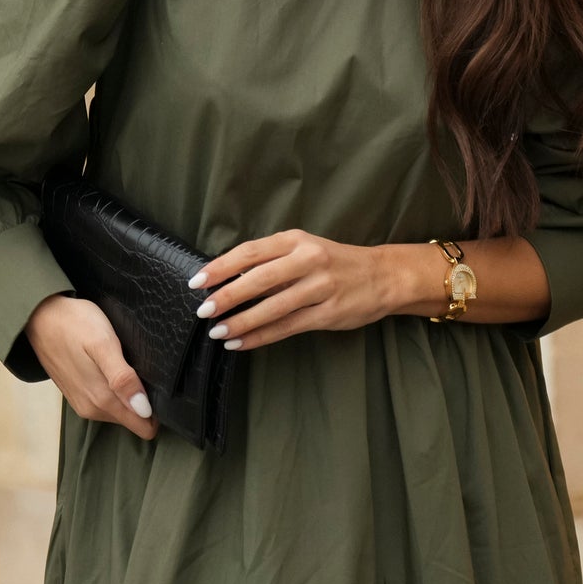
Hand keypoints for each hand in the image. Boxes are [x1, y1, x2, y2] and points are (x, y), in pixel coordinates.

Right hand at [24, 293, 159, 439]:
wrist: (39, 316)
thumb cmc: (74, 324)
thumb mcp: (103, 345)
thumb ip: (122, 379)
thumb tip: (144, 410)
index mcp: (102, 400)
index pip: (143, 426)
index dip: (157, 411)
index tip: (160, 389)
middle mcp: (92, 409)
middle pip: (134, 418)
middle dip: (143, 400)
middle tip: (142, 369)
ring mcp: (83, 403)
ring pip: (120, 410)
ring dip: (128, 393)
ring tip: (127, 364)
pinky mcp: (78, 394)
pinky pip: (107, 401)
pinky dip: (114, 388)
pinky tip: (112, 367)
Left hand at [187, 230, 394, 351]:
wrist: (383, 276)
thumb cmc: (336, 263)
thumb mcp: (305, 250)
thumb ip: (272, 261)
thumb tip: (229, 278)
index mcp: (296, 240)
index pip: (250, 252)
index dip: (221, 267)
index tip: (198, 281)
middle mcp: (308, 260)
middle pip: (259, 279)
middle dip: (227, 296)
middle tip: (203, 310)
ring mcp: (320, 287)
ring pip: (272, 307)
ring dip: (241, 322)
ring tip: (218, 332)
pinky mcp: (328, 313)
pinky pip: (287, 327)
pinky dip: (261, 336)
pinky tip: (242, 343)